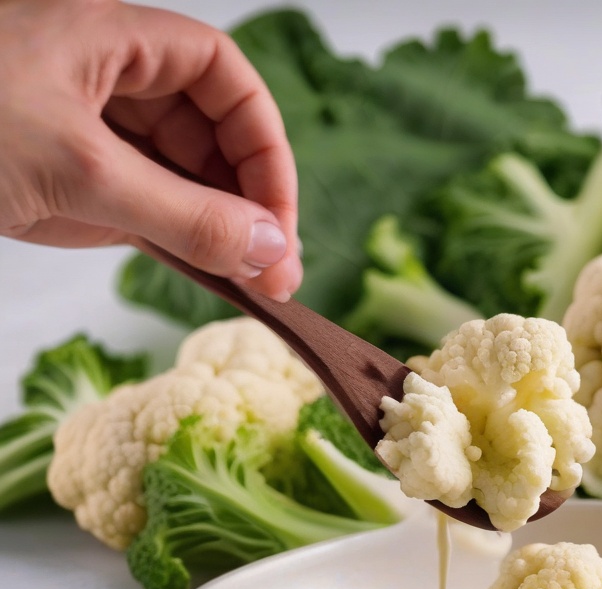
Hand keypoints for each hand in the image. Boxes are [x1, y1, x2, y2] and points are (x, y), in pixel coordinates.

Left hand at [0, 0, 301, 299]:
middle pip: (212, 133)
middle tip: (270, 271)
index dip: (264, 147)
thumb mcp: (76, 171)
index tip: (276, 220)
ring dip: (218, 229)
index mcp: (113, 38)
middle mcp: (108, 81)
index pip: (226, 81)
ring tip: (245, 283)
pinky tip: (202, 275)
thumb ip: (184, 214)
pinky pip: (147, 209)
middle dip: (248, 199)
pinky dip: (177, 244)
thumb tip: (268, 249)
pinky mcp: (70, 182)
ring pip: (183, 177)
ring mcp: (89, 134)